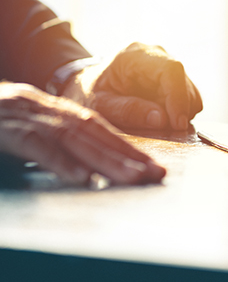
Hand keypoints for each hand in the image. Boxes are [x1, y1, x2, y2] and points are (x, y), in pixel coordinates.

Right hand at [0, 82, 165, 184]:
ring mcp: (24, 114)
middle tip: (156, 175)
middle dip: (127, 156)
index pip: (96, 128)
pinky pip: (35, 145)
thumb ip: (53, 139)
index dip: (126, 146)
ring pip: (73, 138)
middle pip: (93, 133)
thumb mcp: (24, 125)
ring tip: (133, 179)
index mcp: (50, 107)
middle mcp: (43, 106)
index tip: (151, 165)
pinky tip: (84, 179)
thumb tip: (85, 162)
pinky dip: (61, 162)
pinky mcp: (4, 128)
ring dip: (106, 160)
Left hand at [67, 43, 202, 130]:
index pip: (171, 69)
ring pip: (190, 91)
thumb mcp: (98, 105)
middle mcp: (156, 54)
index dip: (179, 97)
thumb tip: (162, 119)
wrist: (85, 84)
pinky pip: (188, 97)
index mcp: (135, 55)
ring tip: (156, 123)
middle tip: (164, 131)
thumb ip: (127, 110)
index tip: (177, 124)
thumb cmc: (87, 93)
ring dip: (180, 112)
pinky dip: (180, 112)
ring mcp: (166, 65)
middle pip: (183, 82)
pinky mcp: (172, 78)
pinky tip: (160, 117)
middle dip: (179, 110)